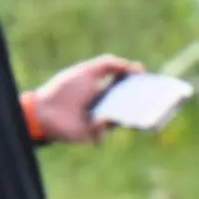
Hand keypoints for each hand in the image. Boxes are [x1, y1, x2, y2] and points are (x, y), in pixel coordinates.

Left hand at [25, 55, 140, 143]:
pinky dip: (104, 122)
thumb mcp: (87, 70)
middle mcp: (106, 106)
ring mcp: (101, 122)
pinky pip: (105, 130)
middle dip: (143, 100)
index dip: (138, 82)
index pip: (127, 87)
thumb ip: (109, 64)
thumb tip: (134, 66)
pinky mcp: (95, 135)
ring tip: (138, 107)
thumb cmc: (65, 89)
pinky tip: (101, 116)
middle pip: (131, 105)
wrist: (44, 110)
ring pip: (123, 119)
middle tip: (153, 96)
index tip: (146, 75)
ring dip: (129, 114)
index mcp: (105, 90)